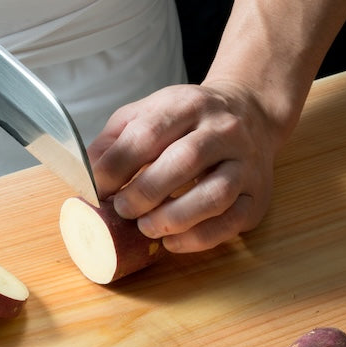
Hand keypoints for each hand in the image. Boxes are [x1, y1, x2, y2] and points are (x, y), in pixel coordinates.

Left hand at [87, 82, 281, 252]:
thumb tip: (87, 175)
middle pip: (185, 160)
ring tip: (146, 227)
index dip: (116, 166)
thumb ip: (115, 139)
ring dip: (174, 217)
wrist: (250, 112)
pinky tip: (174, 241)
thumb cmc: (188, 119)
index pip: (148, 133)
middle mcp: (222, 130)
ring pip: (214, 194)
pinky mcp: (258, 195)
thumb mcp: (147, 112)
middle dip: (145, 191)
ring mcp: (245, 163)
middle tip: (123, 210)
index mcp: (187, 105)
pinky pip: (231, 221)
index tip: (98, 188)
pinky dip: (199, 238)